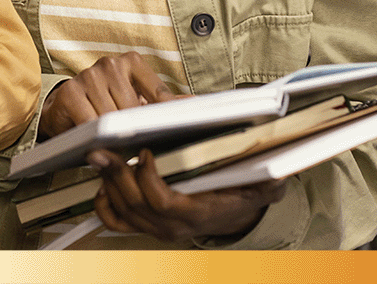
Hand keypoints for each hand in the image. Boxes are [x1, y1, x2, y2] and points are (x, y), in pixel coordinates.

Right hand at [38, 52, 177, 139]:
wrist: (62, 108)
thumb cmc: (103, 105)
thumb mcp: (135, 101)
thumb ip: (162, 104)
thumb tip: (197, 105)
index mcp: (132, 62)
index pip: (159, 93)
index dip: (165, 118)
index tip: (174, 134)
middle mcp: (111, 64)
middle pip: (135, 109)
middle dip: (137, 133)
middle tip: (141, 151)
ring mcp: (89, 76)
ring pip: (113, 117)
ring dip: (116, 138)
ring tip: (120, 152)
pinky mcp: (70, 92)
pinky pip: (90, 122)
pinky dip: (97, 139)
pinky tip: (101, 148)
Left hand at [88, 148, 284, 242]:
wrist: (236, 214)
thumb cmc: (245, 191)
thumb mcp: (263, 184)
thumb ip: (268, 177)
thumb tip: (276, 170)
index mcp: (197, 213)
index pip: (163, 202)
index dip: (149, 179)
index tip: (145, 152)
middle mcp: (173, 227)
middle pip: (135, 204)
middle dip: (116, 174)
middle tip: (103, 148)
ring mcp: (157, 229)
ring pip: (122, 211)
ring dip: (108, 182)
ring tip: (100, 155)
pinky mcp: (146, 225)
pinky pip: (116, 221)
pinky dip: (104, 202)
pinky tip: (104, 180)